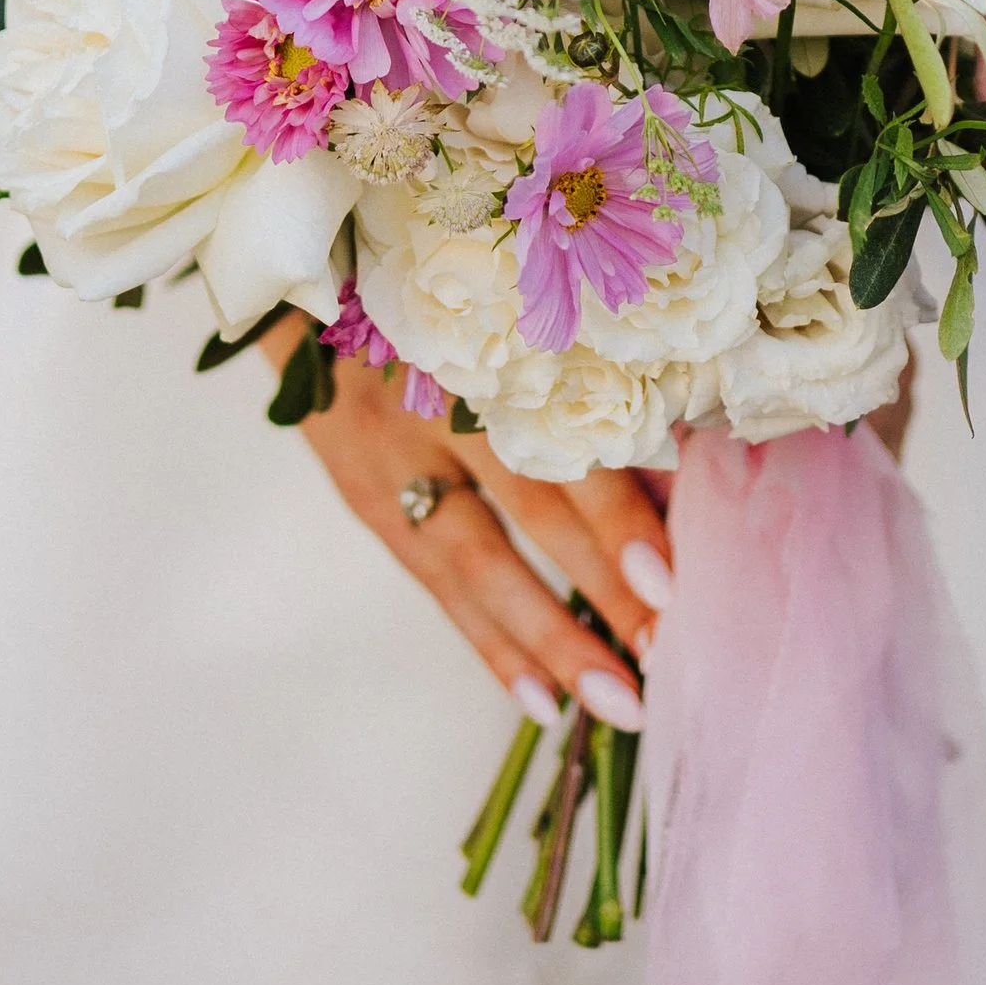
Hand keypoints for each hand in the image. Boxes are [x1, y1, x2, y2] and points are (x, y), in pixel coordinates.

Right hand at [269, 323, 672, 729]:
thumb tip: (679, 474)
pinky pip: (434, 582)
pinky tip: (539, 699)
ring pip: (475, 566)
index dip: (612, 515)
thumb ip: (588, 390)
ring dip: (549, 640)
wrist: (306, 283)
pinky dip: (489, 642)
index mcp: (483, 350)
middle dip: (597, 591)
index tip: (667, 582)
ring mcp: (388, 457)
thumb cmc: (451, 294)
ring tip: (614, 701)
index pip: (556, 445)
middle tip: (662, 656)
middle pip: (524, 511)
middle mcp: (430, 406)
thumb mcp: (512, 319)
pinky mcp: (366, 496)